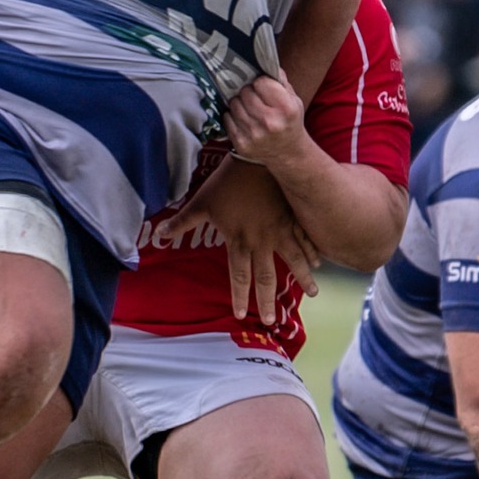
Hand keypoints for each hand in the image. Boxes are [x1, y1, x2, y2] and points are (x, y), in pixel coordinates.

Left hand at [155, 156, 319, 325]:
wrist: (258, 157)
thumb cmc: (227, 180)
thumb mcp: (201, 202)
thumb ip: (182, 222)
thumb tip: (159, 235)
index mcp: (239, 241)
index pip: (239, 277)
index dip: (240, 297)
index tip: (241, 315)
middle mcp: (262, 241)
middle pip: (266, 278)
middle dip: (268, 301)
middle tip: (271, 321)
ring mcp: (281, 230)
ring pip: (295, 261)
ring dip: (303, 279)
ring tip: (313, 294)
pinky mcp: (295, 217)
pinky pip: (306, 240)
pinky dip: (313, 253)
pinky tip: (319, 263)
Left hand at [223, 72, 310, 168]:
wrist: (288, 154)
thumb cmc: (289, 122)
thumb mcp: (293, 100)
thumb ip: (280, 80)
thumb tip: (263, 59)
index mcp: (286, 109)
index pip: (260, 82)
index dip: (261, 82)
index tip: (263, 87)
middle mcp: (270, 122)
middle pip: (245, 92)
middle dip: (249, 92)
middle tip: (255, 98)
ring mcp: (254, 135)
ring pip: (234, 104)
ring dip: (240, 103)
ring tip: (250, 108)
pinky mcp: (241, 144)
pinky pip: (227, 118)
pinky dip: (233, 116)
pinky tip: (244, 119)